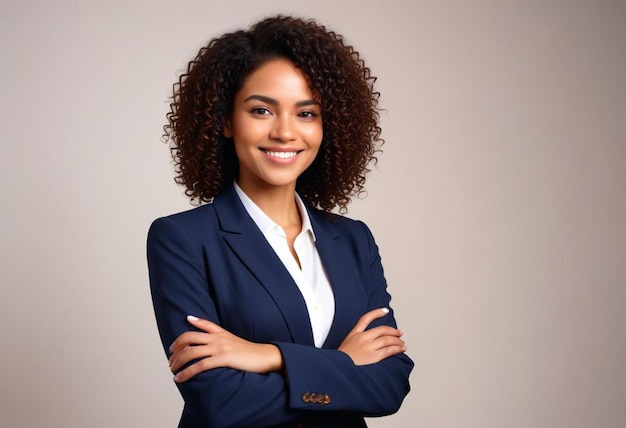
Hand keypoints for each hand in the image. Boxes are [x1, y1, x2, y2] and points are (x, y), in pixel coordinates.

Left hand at [168, 315, 283, 382]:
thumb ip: (222, 339)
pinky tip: (180, 378)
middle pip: (188, 338)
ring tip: (172, 369)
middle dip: (175, 349)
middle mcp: (218, 337)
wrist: (265, 356)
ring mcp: (220, 347)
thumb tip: (210, 344)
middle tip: (170, 360)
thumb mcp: (234, 341)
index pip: (200, 325)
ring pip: (190, 351)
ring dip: (177, 362)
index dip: (185, 332)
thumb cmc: (250, 352)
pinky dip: (186, 373)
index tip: (173, 343)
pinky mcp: (223, 358)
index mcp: (221, 332)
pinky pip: (199, 365)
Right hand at [338, 308, 406, 364]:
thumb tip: (366, 342)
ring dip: (397, 341)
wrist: (337, 370)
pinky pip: (389, 350)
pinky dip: (397, 349)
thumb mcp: (344, 345)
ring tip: (402, 343)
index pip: (366, 318)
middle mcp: (362, 338)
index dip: (377, 313)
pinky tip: (401, 349)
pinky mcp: (374, 356)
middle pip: (382, 330)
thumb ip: (354, 341)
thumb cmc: (339, 361)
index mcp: (354, 334)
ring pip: (387, 340)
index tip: (385, 310)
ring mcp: (368, 346)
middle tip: (399, 333)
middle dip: (393, 331)